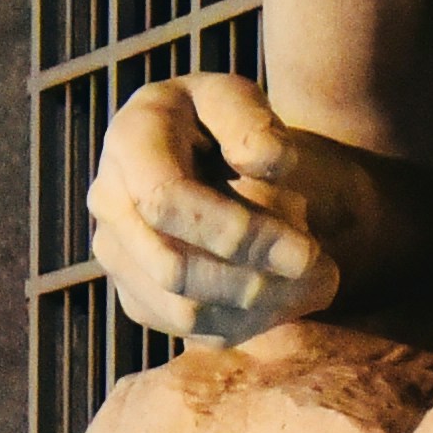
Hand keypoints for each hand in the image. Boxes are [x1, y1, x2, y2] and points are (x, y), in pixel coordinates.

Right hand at [89, 72, 398, 343]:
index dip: (239, 234)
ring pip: (185, 311)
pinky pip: (195, 331)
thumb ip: (252, 123)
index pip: (168, 202)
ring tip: (316, 279)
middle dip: (256, 280)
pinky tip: (292, 292)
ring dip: (262, 306)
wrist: (212, 156)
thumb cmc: (230, 124)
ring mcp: (117, 254)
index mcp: (130, 140)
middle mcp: (109, 200)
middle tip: (323, 270)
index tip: (306, 251)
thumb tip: (262, 162)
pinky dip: (254, 322)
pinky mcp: (138, 295)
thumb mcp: (244, 101)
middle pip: (173, 269)